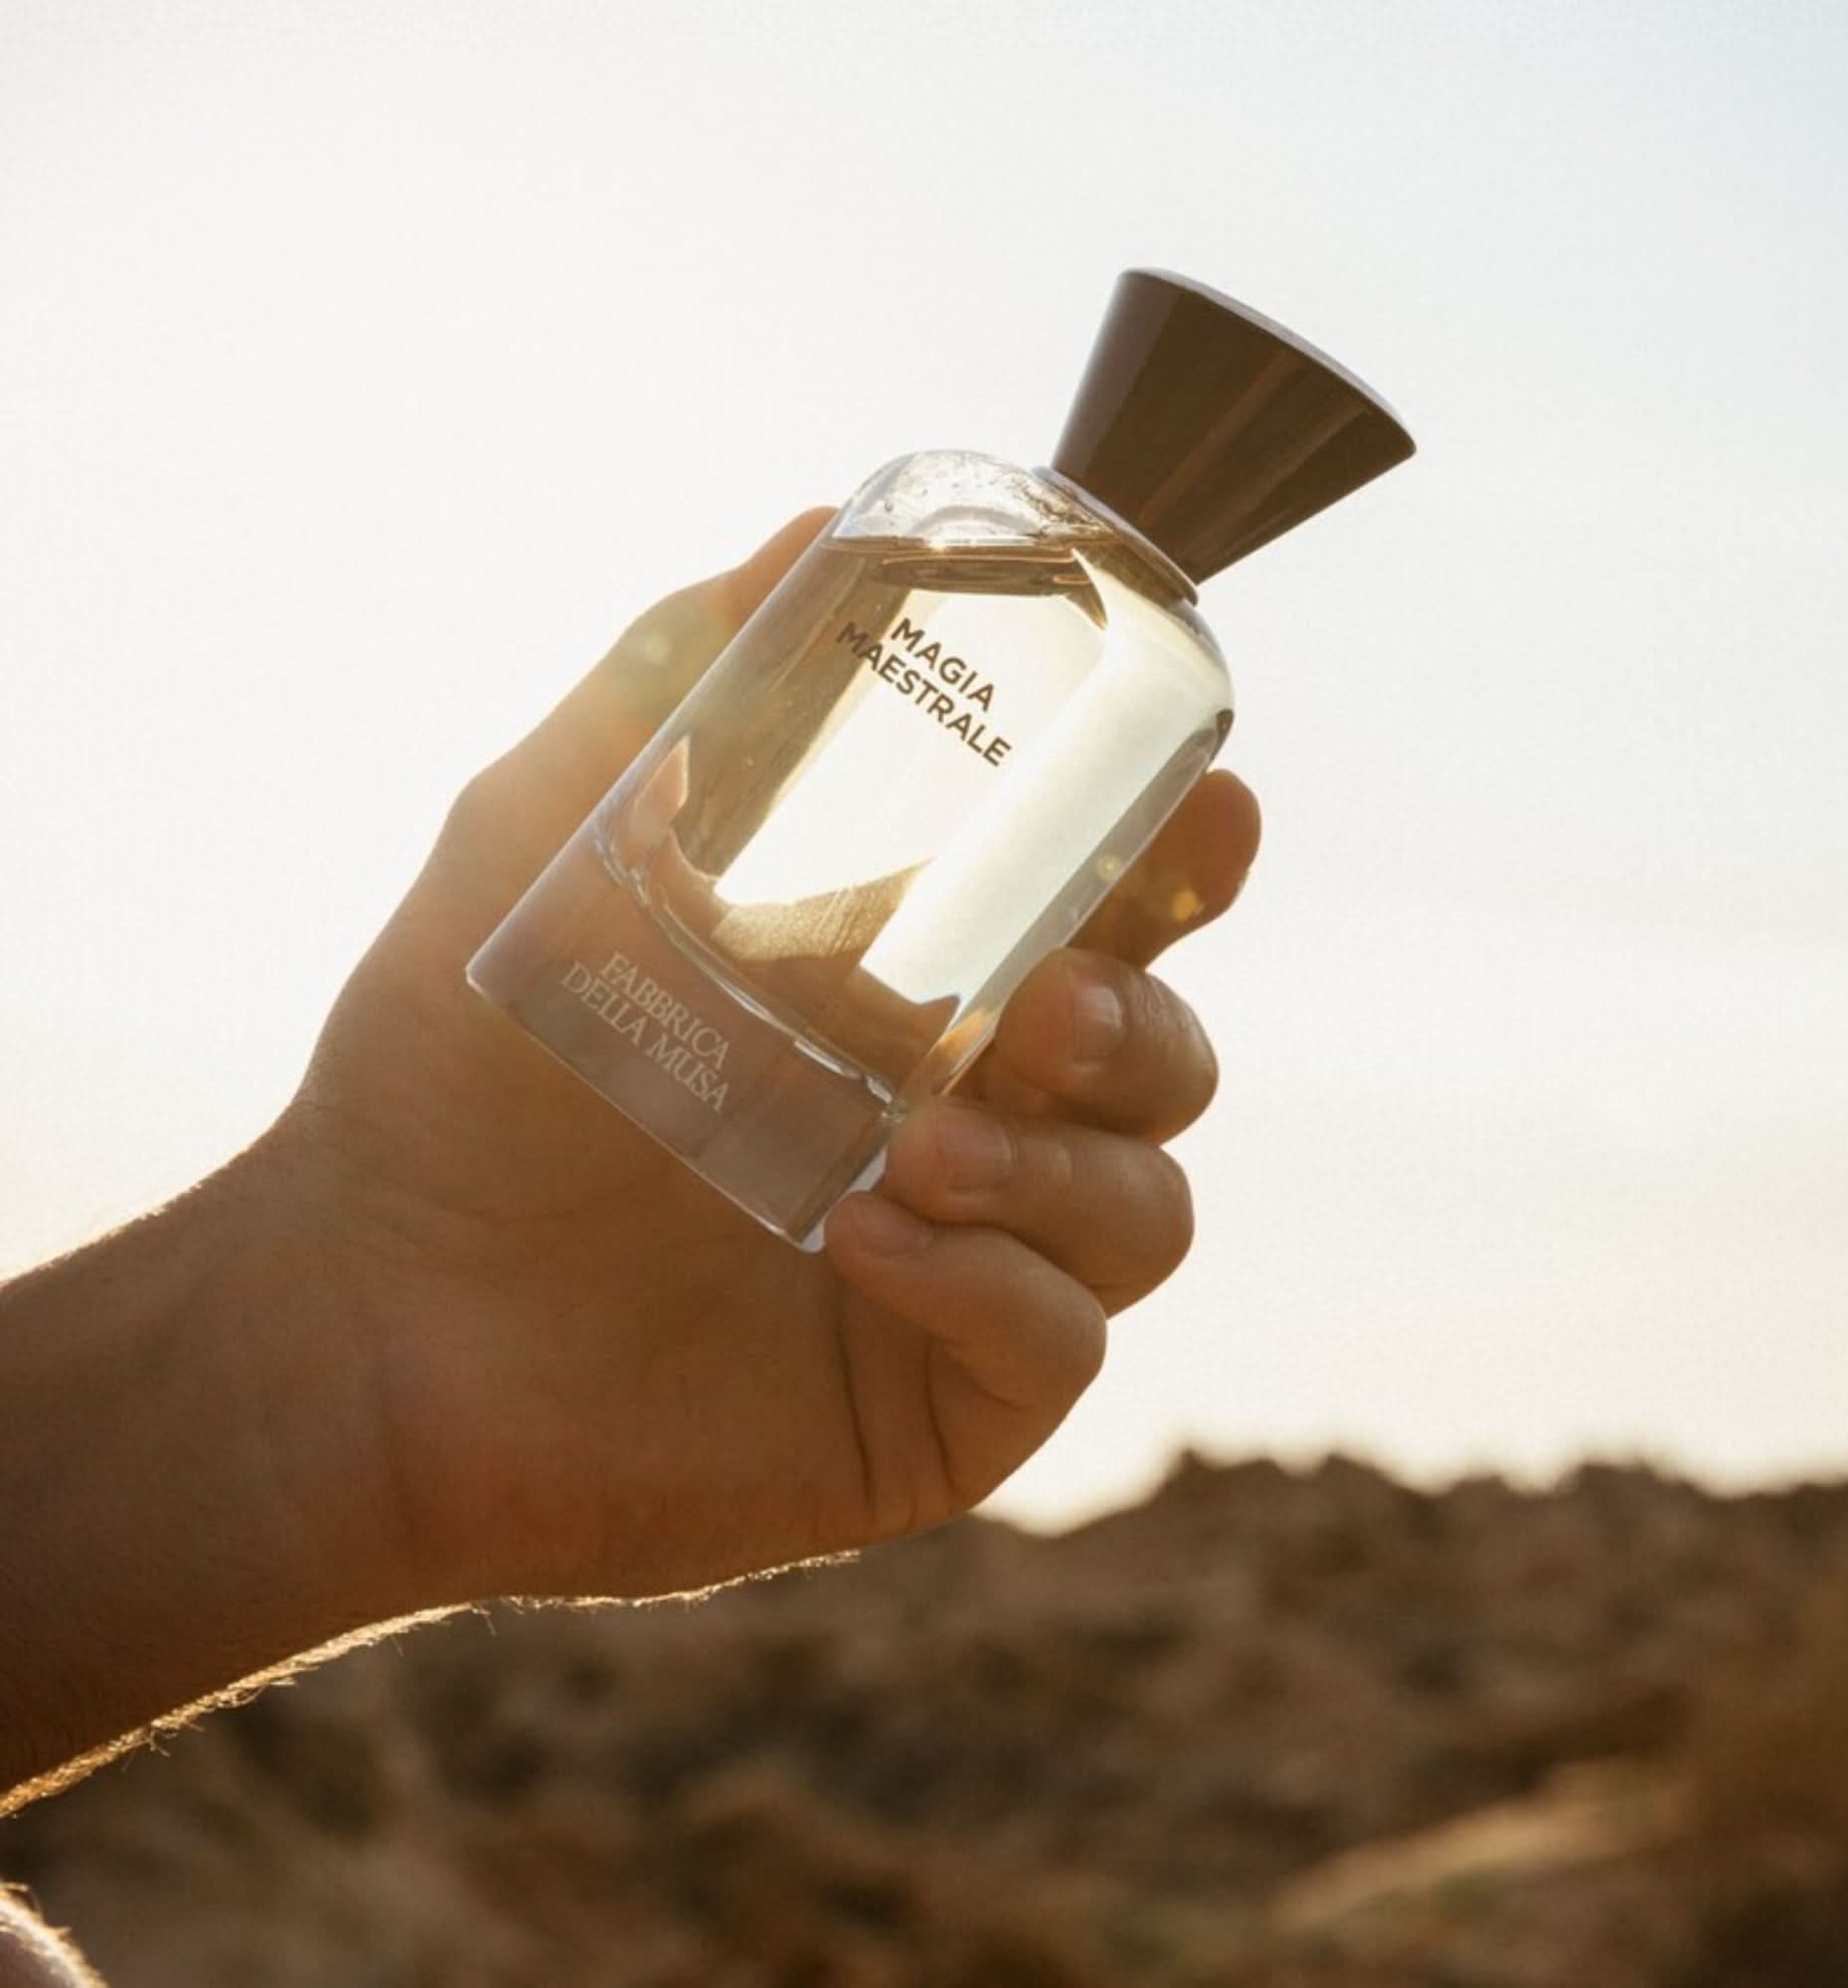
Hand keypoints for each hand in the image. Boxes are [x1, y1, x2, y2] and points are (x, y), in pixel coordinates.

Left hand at [280, 514, 1260, 1606]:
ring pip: (1143, 1209)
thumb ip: (675, 685)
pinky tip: (864, 1243)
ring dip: (1066, 1165)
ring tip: (920, 1142)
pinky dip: (992, 1287)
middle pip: (1168, 1060)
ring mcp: (968, 1268)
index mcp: (914, 992)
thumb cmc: (451, 1075)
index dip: (1190, 865)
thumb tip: (815, 526)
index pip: (1114, 922)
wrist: (361, 1318)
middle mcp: (971, 1123)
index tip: (1210, 809)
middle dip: (1146, 1023)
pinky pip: (1056, 1348)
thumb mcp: (545, 843)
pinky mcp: (939, 1407)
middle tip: (1050, 1006)